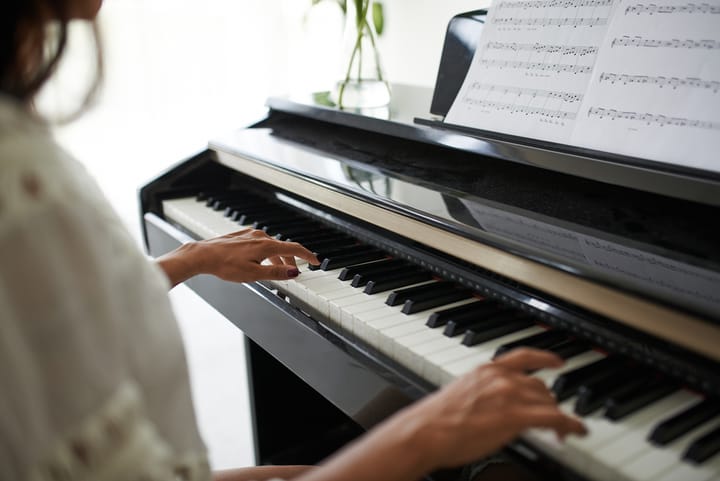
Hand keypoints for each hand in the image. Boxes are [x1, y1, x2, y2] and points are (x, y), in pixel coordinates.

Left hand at [195, 228, 319, 281]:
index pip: (294, 249)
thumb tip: (294, 272)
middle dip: (291, 261)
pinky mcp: (241, 235)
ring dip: (277, 258)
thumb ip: (276, 273)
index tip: (316, 261)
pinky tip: (258, 260)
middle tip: (294, 273)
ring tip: (275, 270)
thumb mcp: (253, 274)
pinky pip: (260, 243)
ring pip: (271, 246)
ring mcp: (250, 234)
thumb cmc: (225, 265)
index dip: (307, 256)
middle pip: (283, 248)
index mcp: (266, 246)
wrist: (203, 255)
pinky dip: (265, 252)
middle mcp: (260, 236)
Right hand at [390, 348, 586, 470]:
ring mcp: (509, 395)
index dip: (545, 358)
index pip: (523, 356)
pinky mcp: (515, 416)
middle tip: (554, 417)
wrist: (426, 431)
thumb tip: (496, 407)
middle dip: (549, 402)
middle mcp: (501, 378)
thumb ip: (484, 394)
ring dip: (558, 416)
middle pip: (540, 385)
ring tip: (563, 431)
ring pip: (548, 401)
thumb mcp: (462, 395)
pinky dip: (570, 424)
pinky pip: (554, 418)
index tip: (557, 361)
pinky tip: (576, 430)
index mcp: (486, 370)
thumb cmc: (436, 420)